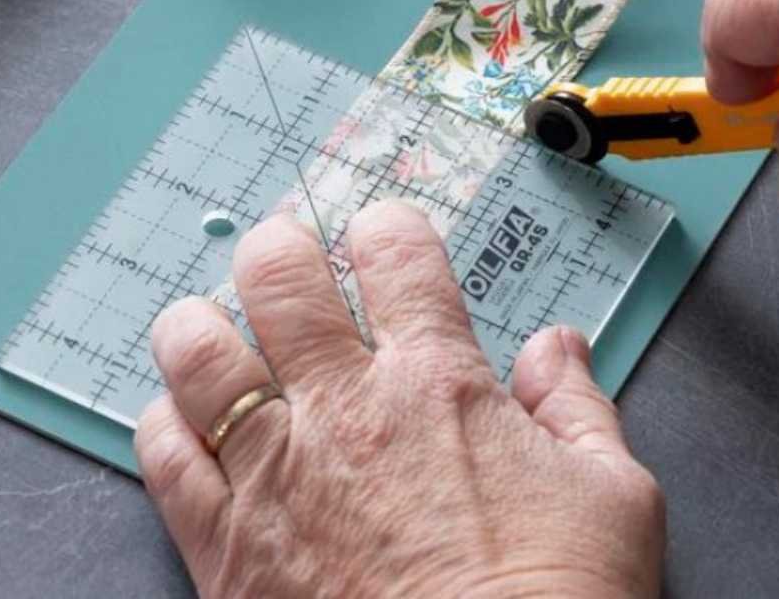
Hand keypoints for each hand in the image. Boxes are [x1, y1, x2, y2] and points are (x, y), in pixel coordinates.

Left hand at [135, 201, 663, 598]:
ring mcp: (277, 473)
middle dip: (279, 248)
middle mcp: (346, 408)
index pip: (394, 250)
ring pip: (197, 351)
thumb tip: (559, 346)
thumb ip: (579, 405)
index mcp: (435, 381)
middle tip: (288, 258)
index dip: (388, 228)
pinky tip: (187, 421)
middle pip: (278, 274)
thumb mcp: (611, 498)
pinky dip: (168, 424)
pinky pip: (166, 459)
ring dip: (202, 324)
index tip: (386, 240)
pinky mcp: (226, 550)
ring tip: (219, 326)